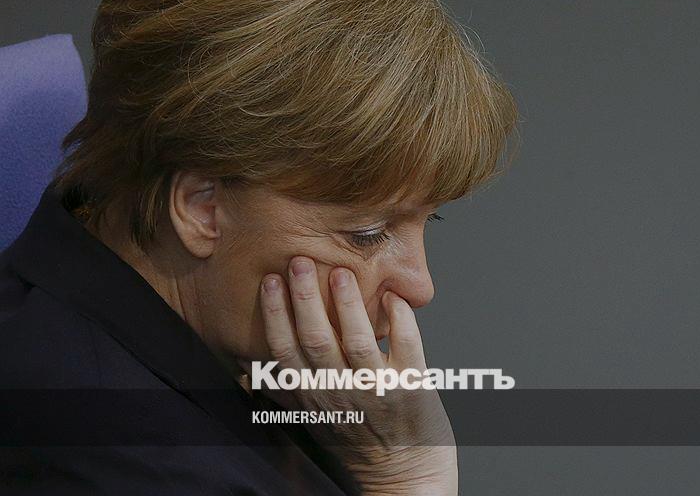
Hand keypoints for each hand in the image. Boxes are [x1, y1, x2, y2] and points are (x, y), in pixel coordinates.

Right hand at [255, 256, 456, 495]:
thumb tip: (250, 369)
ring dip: (348, 305)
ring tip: (341, 273)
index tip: (271, 281)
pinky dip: (401, 321)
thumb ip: (288, 391)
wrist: (403, 478)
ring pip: (357, 341)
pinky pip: (407, 348)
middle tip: (300, 261)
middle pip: (316, 341)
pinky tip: (395, 298)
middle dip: (305, 299)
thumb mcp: (314, 418)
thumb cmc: (359, 442)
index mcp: (314, 396)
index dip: (276, 316)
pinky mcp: (412, 389)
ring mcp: (377, 390)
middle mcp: (341, 393)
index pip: (285, 352)